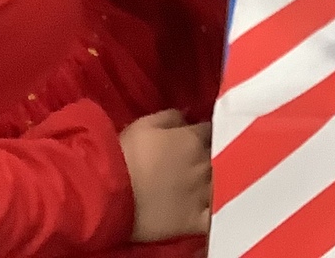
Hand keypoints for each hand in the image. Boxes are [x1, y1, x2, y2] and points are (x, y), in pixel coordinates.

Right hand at [119, 108, 212, 241]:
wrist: (108, 194)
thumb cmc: (124, 155)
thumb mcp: (144, 124)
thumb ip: (171, 116)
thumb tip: (187, 114)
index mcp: (193, 139)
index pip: (211, 130)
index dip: (206, 132)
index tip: (202, 135)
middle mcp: (204, 164)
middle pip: (223, 155)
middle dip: (218, 154)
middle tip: (206, 158)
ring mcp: (203, 193)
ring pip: (226, 182)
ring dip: (224, 179)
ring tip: (217, 179)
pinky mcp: (196, 220)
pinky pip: (216, 215)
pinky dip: (220, 210)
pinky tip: (219, 206)